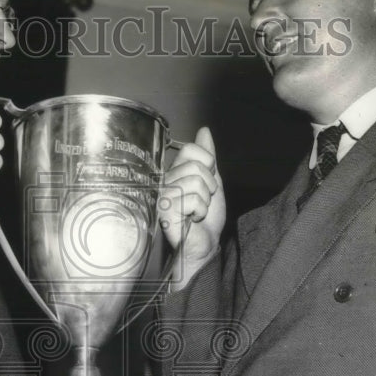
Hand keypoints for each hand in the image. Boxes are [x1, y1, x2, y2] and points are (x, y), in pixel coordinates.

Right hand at [159, 127, 224, 285]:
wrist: (205, 244)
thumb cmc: (206, 218)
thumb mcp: (212, 181)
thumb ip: (207, 156)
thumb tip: (204, 131)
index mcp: (174, 172)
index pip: (191, 149)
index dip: (207, 165)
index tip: (206, 183)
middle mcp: (165, 181)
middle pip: (195, 166)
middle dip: (208, 185)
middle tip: (202, 200)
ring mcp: (163, 195)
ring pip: (195, 182)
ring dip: (205, 200)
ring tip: (197, 211)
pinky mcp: (164, 210)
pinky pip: (192, 199)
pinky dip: (200, 211)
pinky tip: (192, 219)